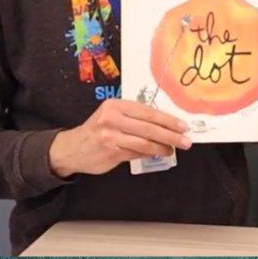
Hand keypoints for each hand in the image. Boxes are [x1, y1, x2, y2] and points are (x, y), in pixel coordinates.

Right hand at [48, 99, 191, 176]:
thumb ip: (135, 117)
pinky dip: (149, 153)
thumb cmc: (98, 129)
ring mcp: (110, 137)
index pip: (148, 112)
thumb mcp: (113, 115)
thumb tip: (166, 124)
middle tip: (185, 140)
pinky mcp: (110, 153)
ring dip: (162, 147)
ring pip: (143, 142)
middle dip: (170, 135)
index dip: (168, 120)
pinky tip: (158, 153)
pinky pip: (136, 153)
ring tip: (173, 149)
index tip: (183, 126)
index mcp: (116, 105)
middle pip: (148, 128)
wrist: (71, 148)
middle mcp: (112, 119)